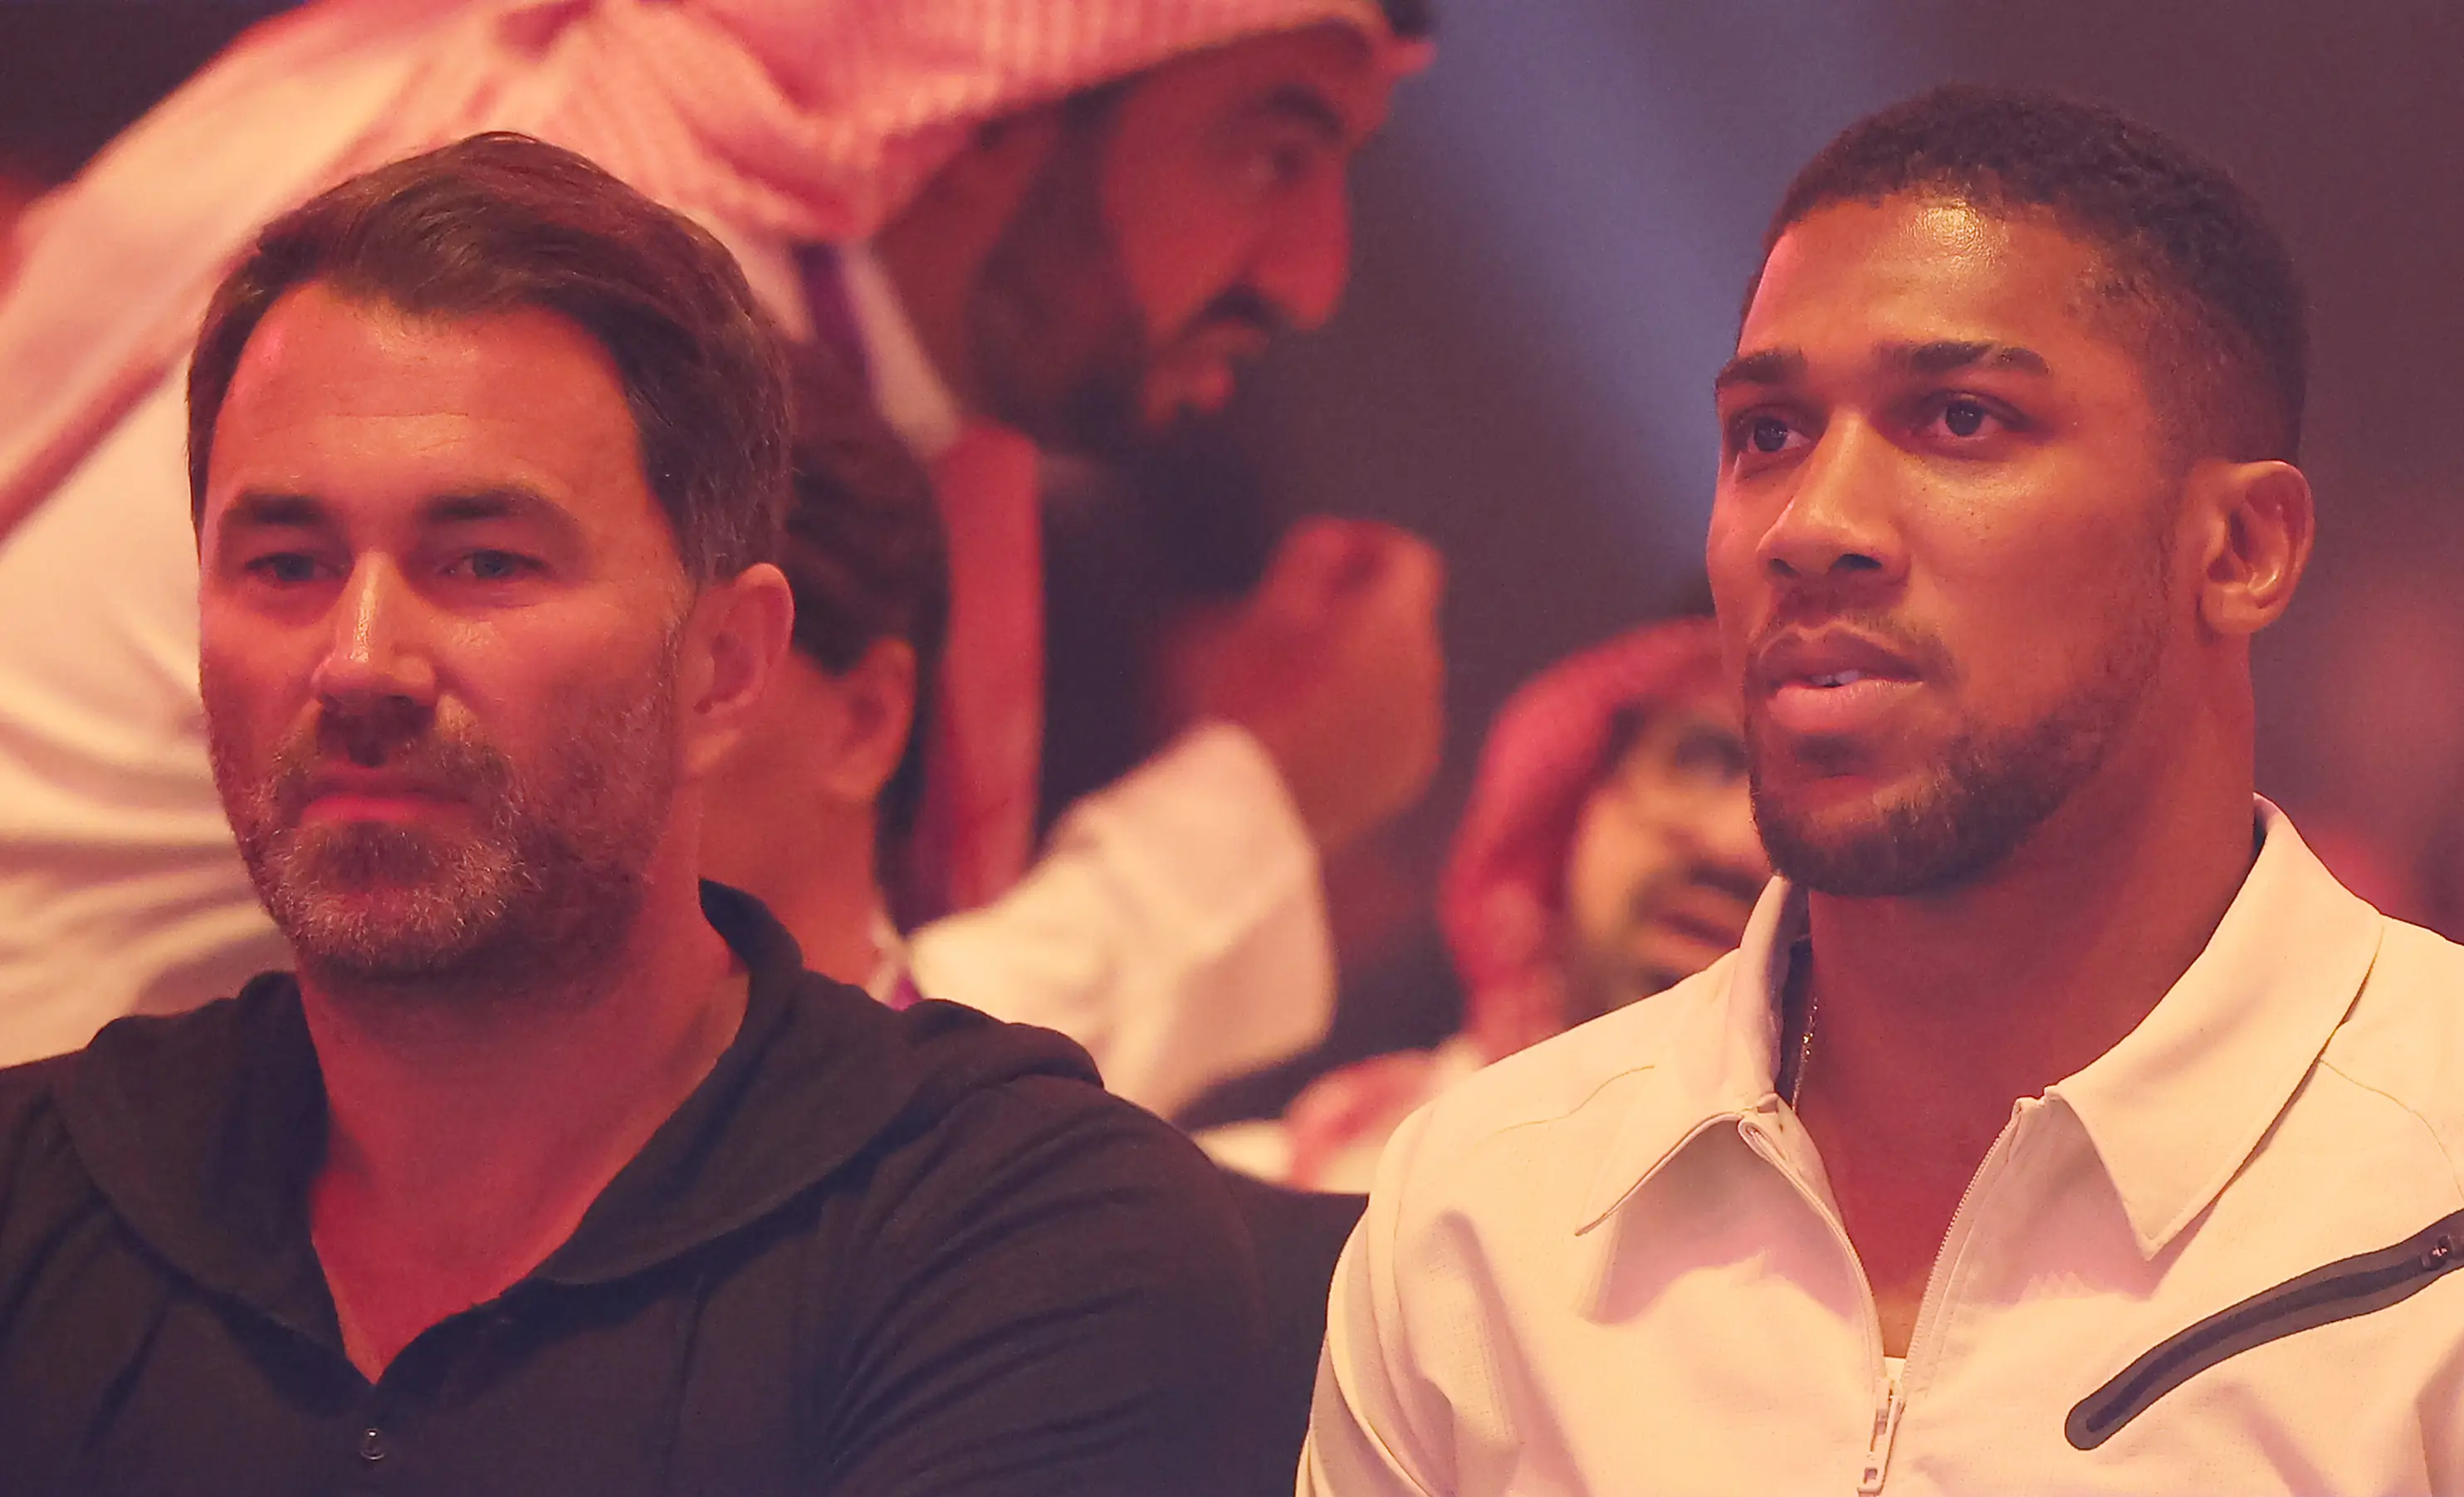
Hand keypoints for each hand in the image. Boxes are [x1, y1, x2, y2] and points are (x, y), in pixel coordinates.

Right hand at [1195, 518, 1445, 855]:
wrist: (1252, 805)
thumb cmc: (1252, 698)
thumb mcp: (1271, 609)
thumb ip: (1314, 556)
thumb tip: (1339, 540)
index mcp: (1396, 625)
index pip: (1412, 559)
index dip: (1372, 545)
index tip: (1332, 553)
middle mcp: (1425, 674)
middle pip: (1404, 619)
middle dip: (1359, 610)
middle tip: (1295, 621)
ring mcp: (1422, 729)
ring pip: (1399, 675)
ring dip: (1364, 665)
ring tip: (1297, 683)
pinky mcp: (1408, 773)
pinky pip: (1397, 726)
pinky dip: (1368, 717)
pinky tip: (1315, 732)